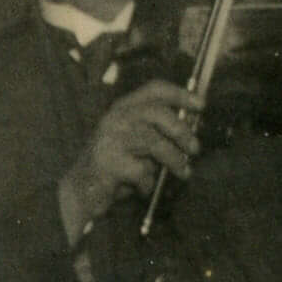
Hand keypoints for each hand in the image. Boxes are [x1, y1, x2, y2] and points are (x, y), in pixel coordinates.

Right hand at [56, 82, 200, 238]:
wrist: (80, 191)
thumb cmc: (113, 166)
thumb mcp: (135, 142)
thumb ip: (156, 132)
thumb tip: (190, 132)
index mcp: (122, 108)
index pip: (154, 89)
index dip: (180, 94)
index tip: (201, 105)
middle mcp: (115, 118)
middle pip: (157, 113)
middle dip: (181, 131)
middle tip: (195, 149)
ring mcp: (109, 139)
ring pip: (153, 142)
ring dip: (174, 159)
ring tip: (183, 173)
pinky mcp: (108, 162)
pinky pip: (140, 171)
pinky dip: (147, 183)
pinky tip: (142, 189)